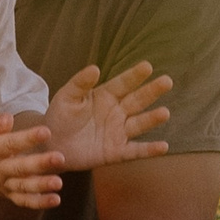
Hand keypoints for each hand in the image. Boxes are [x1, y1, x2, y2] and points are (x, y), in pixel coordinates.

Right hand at [0, 112, 65, 211]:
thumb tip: (9, 119)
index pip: (8, 144)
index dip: (27, 138)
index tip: (46, 132)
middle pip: (19, 167)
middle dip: (39, 164)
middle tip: (60, 158)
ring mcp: (1, 183)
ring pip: (22, 187)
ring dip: (41, 186)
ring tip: (58, 184)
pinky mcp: (5, 193)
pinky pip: (21, 200)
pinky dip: (38, 202)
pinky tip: (55, 200)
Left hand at [41, 61, 172, 173]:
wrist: (52, 144)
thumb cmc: (60, 117)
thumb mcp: (67, 97)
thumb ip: (80, 83)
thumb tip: (95, 68)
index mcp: (105, 96)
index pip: (123, 84)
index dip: (134, 76)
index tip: (147, 66)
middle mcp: (116, 112)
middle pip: (137, 100)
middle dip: (151, 91)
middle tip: (167, 81)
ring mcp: (118, 132)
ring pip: (139, 124)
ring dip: (152, 119)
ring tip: (165, 113)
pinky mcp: (116, 152)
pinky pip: (135, 151)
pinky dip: (149, 150)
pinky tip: (163, 147)